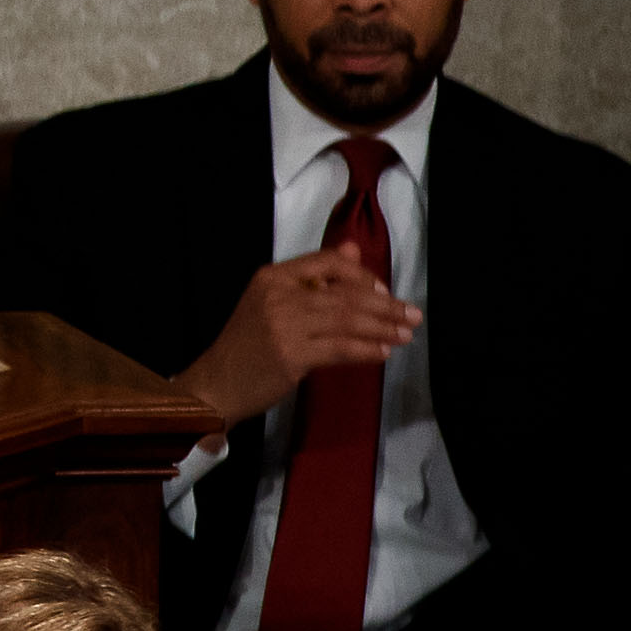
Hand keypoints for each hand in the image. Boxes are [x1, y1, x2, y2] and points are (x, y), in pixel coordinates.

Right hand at [180, 239, 423, 425]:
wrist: (217, 381)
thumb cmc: (248, 342)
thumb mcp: (273, 302)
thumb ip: (313, 278)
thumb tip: (353, 249)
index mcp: (271, 276)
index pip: (327, 262)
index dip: (361, 275)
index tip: (385, 292)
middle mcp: (277, 295)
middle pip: (343, 294)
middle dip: (385, 306)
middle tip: (413, 315)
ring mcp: (283, 325)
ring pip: (346, 321)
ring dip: (382, 328)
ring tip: (406, 334)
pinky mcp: (291, 355)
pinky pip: (339, 349)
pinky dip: (366, 350)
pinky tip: (382, 353)